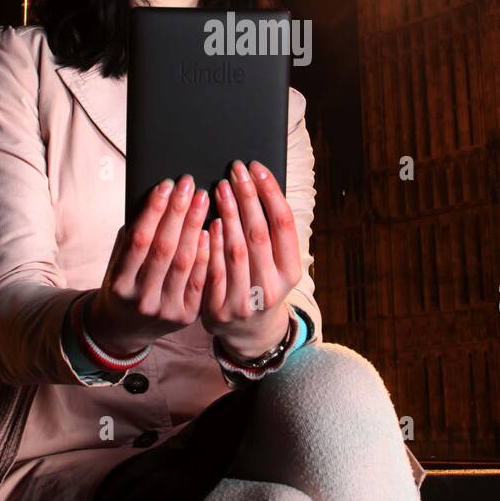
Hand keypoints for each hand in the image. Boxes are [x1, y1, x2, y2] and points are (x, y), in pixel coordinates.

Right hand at [89, 175, 209, 354]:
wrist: (124, 329)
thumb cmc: (122, 285)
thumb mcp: (116, 263)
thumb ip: (133, 237)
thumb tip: (158, 198)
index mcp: (119, 283)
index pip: (138, 240)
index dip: (153, 211)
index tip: (166, 184)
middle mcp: (141, 299)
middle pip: (164, 248)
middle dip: (178, 212)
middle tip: (189, 184)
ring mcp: (165, 310)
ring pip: (184, 262)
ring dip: (194, 226)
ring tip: (202, 199)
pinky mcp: (185, 316)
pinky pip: (200, 280)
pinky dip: (205, 252)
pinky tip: (210, 229)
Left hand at [201, 159, 301, 358]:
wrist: (248, 333)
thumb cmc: (261, 284)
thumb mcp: (277, 264)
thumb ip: (271, 233)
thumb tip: (259, 182)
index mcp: (291, 273)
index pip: (284, 224)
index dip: (270, 192)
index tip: (257, 168)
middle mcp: (271, 288)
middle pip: (259, 233)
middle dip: (247, 197)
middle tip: (235, 170)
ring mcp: (245, 301)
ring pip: (235, 250)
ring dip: (227, 214)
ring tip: (220, 187)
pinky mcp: (219, 310)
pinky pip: (212, 270)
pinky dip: (211, 243)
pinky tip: (208, 221)